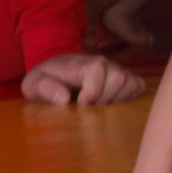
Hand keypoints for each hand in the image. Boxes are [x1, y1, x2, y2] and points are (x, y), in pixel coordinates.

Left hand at [23, 50, 144, 106]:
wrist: (58, 70)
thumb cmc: (47, 80)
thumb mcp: (33, 84)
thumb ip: (44, 88)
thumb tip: (64, 98)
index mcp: (81, 63)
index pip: (96, 70)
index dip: (93, 90)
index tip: (81, 105)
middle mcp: (104, 63)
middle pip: (118, 78)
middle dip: (105, 100)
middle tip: (90, 109)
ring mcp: (118, 69)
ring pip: (130, 84)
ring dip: (117, 101)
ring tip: (100, 107)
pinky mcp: (128, 78)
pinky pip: (138, 87)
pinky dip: (129, 99)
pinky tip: (113, 103)